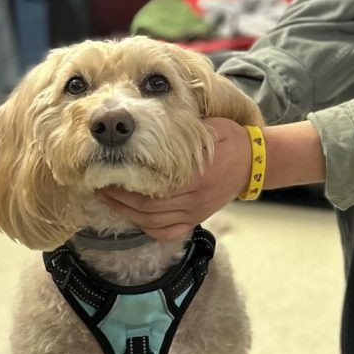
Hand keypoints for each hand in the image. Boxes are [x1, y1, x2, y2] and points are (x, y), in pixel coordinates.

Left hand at [100, 117, 250, 241]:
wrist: (254, 162)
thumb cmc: (230, 139)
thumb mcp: (211, 126)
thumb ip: (186, 128)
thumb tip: (151, 122)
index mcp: (198, 174)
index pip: (155, 185)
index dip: (128, 182)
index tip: (109, 172)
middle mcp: (195, 197)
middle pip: (149, 206)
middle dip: (120, 197)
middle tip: (99, 185)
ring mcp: (196, 212)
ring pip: (154, 221)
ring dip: (127, 212)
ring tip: (108, 198)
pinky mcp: (197, 219)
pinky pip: (168, 232)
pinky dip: (147, 228)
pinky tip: (133, 217)